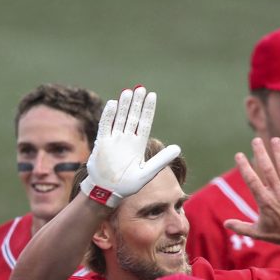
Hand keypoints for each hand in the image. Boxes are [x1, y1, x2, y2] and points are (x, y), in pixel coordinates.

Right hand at [80, 86, 181, 207]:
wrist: (107, 191)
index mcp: (138, 145)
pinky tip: (114, 104)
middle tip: (140, 88)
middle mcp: (126, 140)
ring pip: (120, 118)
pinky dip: (109, 115)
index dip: (148, 109)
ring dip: (124, 106)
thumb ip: (161, 160)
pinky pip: (105, 125)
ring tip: (129, 91)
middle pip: (132, 117)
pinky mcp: (102, 143)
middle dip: (136, 103)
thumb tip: (178, 148)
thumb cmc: (128, 185)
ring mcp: (114, 140)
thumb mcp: (147, 173)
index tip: (152, 95)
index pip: (144, 123)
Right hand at [224, 137, 279, 241]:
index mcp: (264, 200)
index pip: (252, 180)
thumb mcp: (257, 232)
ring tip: (275, 139)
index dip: (244, 166)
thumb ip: (241, 226)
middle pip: (268, 169)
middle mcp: (277, 192)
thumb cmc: (278, 235)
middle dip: (261, 153)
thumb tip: (225, 224)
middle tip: (256, 140)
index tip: (239, 154)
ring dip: (279, 153)